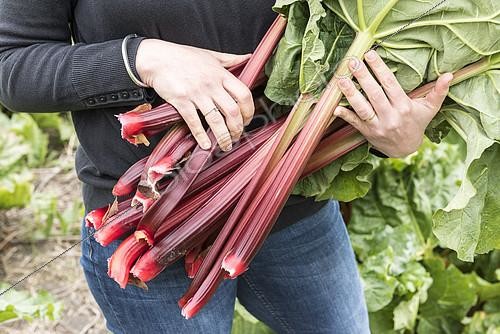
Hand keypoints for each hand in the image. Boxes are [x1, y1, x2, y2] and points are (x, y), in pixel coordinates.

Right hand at [136, 39, 254, 150]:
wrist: (158, 58)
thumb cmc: (183, 57)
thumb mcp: (210, 55)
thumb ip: (231, 59)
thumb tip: (247, 57)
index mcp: (221, 74)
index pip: (243, 94)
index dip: (249, 110)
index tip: (247, 119)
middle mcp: (211, 85)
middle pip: (232, 111)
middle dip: (238, 128)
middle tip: (237, 136)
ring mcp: (196, 94)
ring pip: (216, 120)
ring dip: (223, 137)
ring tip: (226, 145)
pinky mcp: (181, 101)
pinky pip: (194, 122)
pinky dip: (201, 136)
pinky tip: (206, 144)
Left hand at [334, 50, 452, 157]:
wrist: (405, 149)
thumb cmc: (416, 123)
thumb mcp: (429, 108)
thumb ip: (438, 91)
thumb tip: (449, 74)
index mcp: (404, 107)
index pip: (390, 84)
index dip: (380, 69)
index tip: (370, 54)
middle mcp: (390, 116)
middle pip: (374, 94)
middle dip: (363, 77)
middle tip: (352, 61)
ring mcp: (377, 126)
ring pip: (362, 108)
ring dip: (350, 94)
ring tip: (341, 80)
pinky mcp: (367, 133)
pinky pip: (354, 123)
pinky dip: (345, 115)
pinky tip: (334, 107)